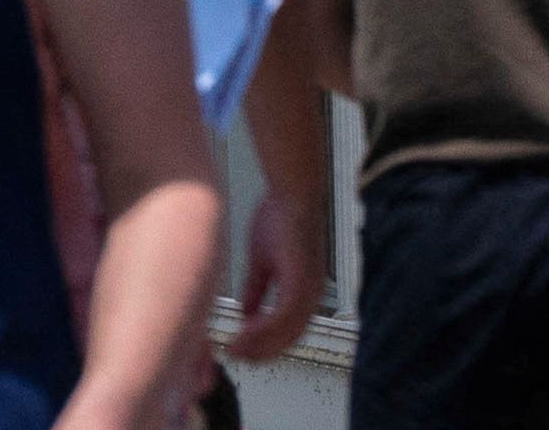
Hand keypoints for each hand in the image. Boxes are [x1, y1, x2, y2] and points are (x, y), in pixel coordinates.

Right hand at [225, 188, 319, 364]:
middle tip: (237, 356)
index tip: (243, 349)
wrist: (291, 192)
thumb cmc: (280, 217)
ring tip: (237, 348)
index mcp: (303, 291)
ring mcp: (309, 290)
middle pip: (289, 339)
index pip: (288, 331)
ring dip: (260, 344)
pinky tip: (244, 329)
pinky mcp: (301, 281)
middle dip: (262, 351)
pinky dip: (263, 328)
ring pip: (287, 333)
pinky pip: (282, 316)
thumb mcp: (262, 260)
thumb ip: (256, 288)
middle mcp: (311, 296)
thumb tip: (245, 313)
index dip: (266, 344)